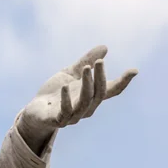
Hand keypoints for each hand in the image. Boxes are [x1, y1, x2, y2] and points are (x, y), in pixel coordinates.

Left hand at [22, 46, 137, 132]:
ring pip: (84, 102)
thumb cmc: (55, 93)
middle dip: (100, 77)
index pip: (111, 91)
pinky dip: (65, 100)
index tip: (133, 70)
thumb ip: (85, 62)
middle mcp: (85, 108)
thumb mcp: (70, 73)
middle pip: (98, 94)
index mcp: (91, 97)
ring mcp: (72, 116)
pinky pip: (64, 112)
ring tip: (86, 69)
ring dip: (87, 85)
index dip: (122, 82)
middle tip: (99, 61)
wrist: (35, 110)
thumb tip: (104, 47)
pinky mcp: (57, 120)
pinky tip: (65, 86)